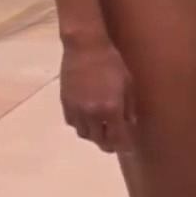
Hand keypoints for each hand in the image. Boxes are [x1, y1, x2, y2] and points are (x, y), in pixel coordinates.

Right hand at [60, 39, 135, 153]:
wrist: (85, 48)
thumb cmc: (112, 62)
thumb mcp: (128, 82)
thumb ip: (129, 106)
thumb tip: (131, 124)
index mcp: (110, 108)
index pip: (117, 138)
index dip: (124, 146)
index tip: (128, 148)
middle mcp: (92, 114)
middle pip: (99, 140)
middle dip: (109, 144)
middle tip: (116, 142)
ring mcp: (76, 110)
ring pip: (84, 134)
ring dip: (94, 135)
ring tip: (103, 130)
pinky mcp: (65, 104)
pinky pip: (73, 123)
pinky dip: (82, 125)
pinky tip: (89, 119)